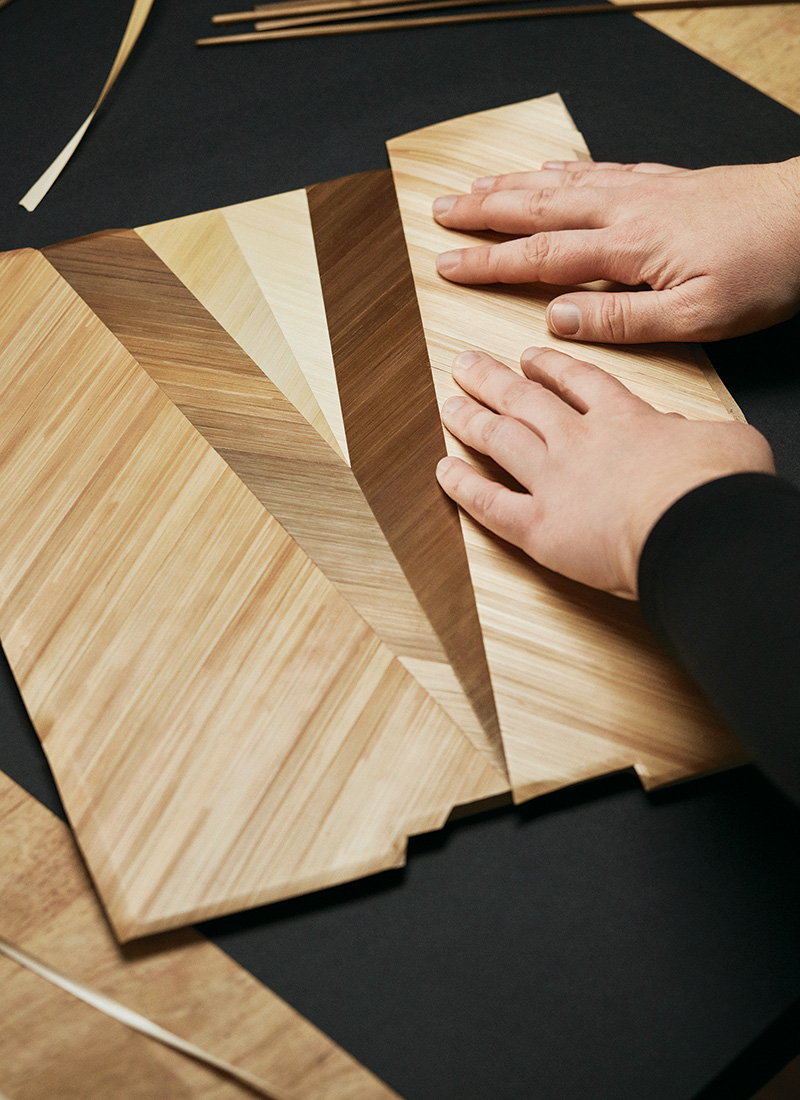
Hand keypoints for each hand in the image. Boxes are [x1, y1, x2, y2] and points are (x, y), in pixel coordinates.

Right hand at [432, 159, 799, 343]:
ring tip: (475, 186)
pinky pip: (600, 169)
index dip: (488, 262)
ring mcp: (645, 190)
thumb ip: (623, 321)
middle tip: (441, 211)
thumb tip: (558, 320)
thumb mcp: (696, 317)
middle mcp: (626, 210)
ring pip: (562, 183)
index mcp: (626, 248)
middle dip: (484, 212)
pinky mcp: (665, 182)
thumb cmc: (763, 269)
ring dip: (513, 185)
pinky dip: (565, 169)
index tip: (446, 264)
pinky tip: (549, 169)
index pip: (539, 256)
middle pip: (538, 208)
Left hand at [436, 347, 774, 597]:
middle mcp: (579, 443)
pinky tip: (443, 472)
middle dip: (493, 380)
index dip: (550, 366)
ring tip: (449, 404)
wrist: (696, 528)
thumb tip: (678, 427)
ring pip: (500, 440)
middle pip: (526, 401)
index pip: (580, 383)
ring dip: (470, 420)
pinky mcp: (539, 528)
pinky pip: (490, 504)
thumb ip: (693, 428)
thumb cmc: (718, 487)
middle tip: (466, 366)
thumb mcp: (725, 440)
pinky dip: (463, 487)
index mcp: (624, 419)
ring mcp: (554, 482)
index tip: (530, 357)